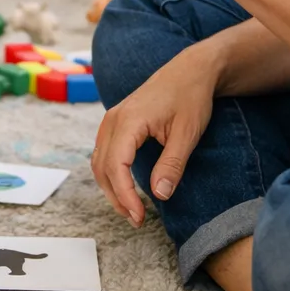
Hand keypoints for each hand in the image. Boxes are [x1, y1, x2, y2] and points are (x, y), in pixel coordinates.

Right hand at [91, 40, 220, 225]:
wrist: (190, 70)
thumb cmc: (190, 98)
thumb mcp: (187, 133)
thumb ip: (172, 164)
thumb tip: (160, 194)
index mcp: (129, 121)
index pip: (116, 166)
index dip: (125, 195)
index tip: (139, 216)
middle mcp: (113, 119)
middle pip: (102, 167)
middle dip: (116, 197)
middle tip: (136, 220)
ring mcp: (112, 119)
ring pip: (99, 161)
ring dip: (111, 188)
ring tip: (131, 209)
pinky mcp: (117, 121)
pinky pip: (104, 152)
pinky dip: (110, 174)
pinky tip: (125, 187)